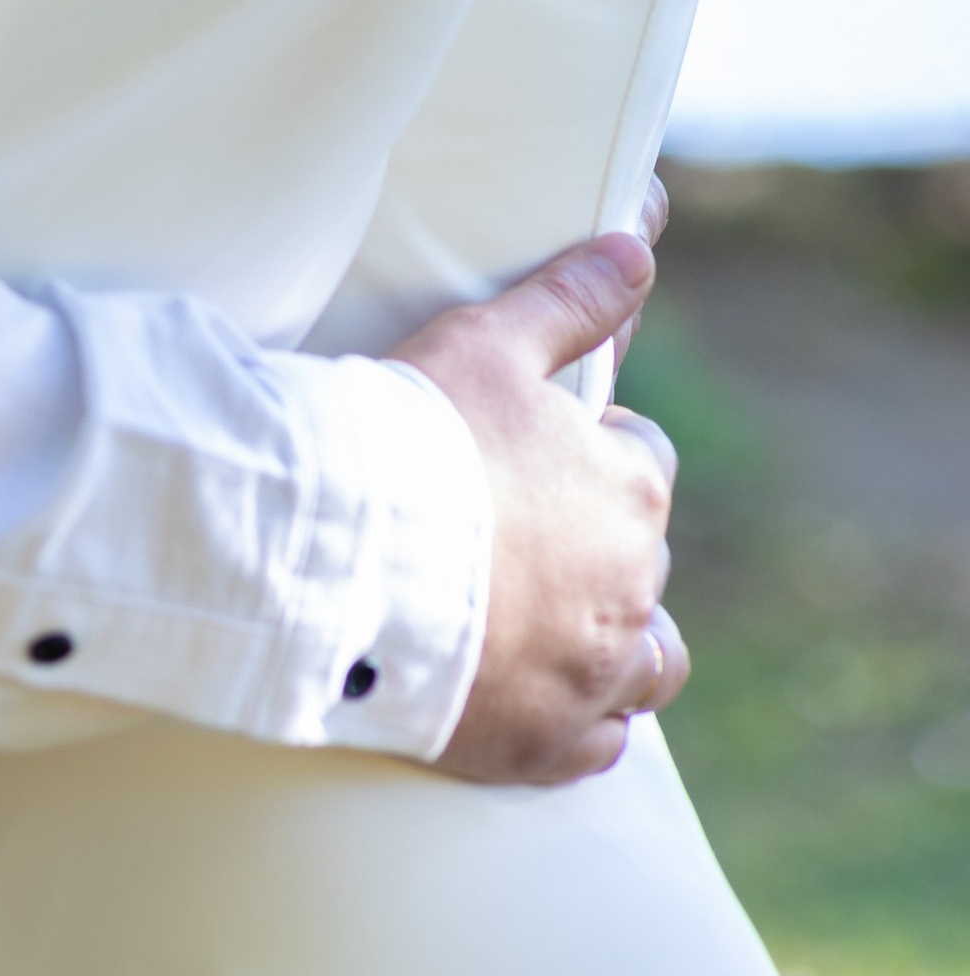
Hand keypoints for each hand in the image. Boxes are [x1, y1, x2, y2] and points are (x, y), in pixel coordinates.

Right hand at [395, 228, 686, 784]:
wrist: (342, 555)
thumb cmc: (416, 434)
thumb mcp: (490, 341)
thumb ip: (571, 298)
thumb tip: (638, 248)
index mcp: (631, 488)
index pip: (641, 457)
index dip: (588, 445)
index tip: (527, 446)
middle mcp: (633, 588)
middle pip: (641, 557)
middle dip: (596, 539)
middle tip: (512, 521)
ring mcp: (592, 675)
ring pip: (649, 663)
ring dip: (621, 641)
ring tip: (557, 617)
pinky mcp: (545, 743)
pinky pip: (599, 741)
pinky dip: (582, 717)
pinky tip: (537, 687)